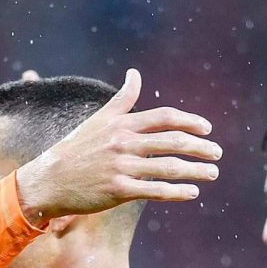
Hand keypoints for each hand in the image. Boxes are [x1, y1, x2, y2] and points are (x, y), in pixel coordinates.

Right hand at [14, 68, 221, 222]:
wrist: (49, 180)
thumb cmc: (76, 149)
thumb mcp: (99, 119)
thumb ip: (123, 99)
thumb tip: (135, 74)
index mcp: (122, 124)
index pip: (165, 117)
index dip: (190, 122)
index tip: (207, 129)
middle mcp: (124, 142)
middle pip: (173, 141)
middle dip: (200, 147)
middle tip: (218, 153)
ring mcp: (121, 166)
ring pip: (168, 167)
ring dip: (195, 170)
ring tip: (212, 174)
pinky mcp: (118, 190)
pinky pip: (154, 190)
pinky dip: (176, 192)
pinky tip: (193, 193)